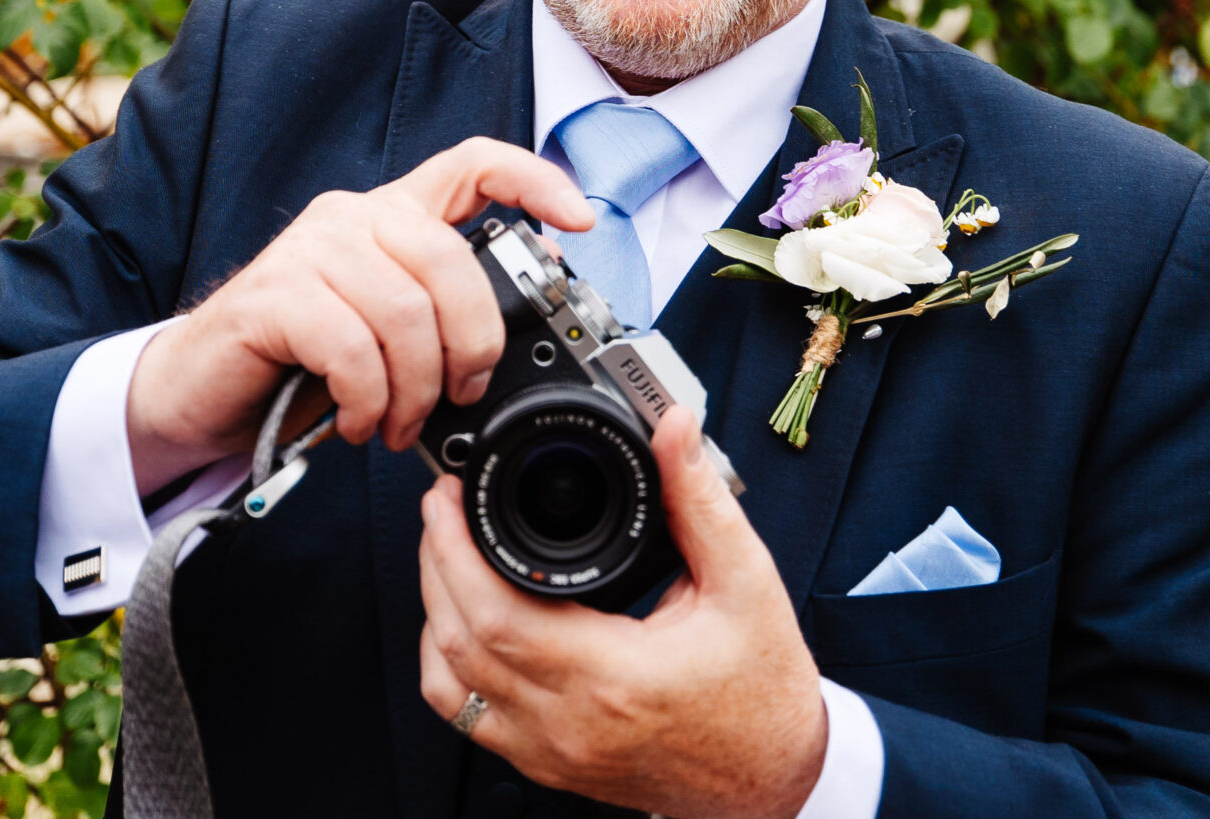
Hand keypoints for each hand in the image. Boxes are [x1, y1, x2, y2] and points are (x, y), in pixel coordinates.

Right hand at [125, 137, 593, 493]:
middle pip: (450, 261)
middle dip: (472, 343)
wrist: (201, 390)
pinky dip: (367, 399)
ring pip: (404, 311)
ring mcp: (309, 250)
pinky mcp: (273, 296)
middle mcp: (353, 218)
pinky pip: (350, 347)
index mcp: (392, 216)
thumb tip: (531, 296)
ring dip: (414, 388)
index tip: (580, 219)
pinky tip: (359, 422)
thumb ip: (446, 304)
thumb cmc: (304, 363)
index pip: (472, 163)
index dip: (533, 179)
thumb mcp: (388, 330)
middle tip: (460, 395)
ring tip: (399, 424)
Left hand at [417, 406, 827, 818]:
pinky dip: (451, 667)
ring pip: (450, 685)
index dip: (456, 549)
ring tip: (448, 558)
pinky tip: (468, 625)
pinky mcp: (548, 766)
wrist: (773, 781)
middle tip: (443, 510)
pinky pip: (468, 720)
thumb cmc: (765, 692)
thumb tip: (673, 428)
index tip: (452, 499)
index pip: (498, 614)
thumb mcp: (745, 582)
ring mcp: (552, 753)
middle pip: (458, 642)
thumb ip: (699, 499)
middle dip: (436, 563)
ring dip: (435, 615)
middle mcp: (571, 723)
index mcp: (615, 676)